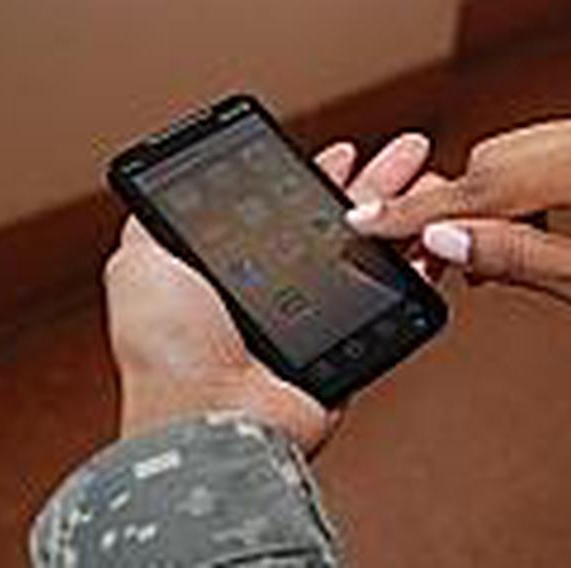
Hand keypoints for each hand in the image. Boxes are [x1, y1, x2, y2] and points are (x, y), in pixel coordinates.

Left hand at [105, 133, 432, 453]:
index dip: (317, 176)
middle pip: (341, 224)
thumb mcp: (139, 266)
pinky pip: (393, 302)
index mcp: (242, 268)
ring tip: (429, 180)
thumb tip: (157, 196)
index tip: (344, 152)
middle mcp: (284, 291)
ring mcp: (321, 320)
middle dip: (377, 183)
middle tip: (406, 153)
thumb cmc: (167, 350)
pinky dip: (419, 268)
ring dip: (404, 215)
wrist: (212, 413)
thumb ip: (153, 227)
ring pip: (373, 255)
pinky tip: (431, 236)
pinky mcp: (350, 347)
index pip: (290, 208)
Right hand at [348, 102, 570, 336]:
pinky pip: (541, 157)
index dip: (420, 209)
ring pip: (511, 158)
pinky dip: (517, 195)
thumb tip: (447, 238)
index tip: (371, 220)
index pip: (486, 184)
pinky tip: (516, 230)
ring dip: (485, 205)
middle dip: (451, 211)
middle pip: (492, 162)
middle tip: (425, 259)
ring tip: (474, 256)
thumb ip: (516, 256)